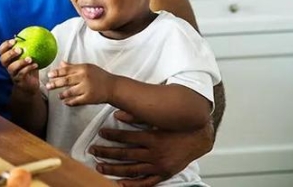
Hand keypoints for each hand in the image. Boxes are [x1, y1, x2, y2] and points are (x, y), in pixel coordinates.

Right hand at [0, 39, 38, 94]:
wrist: (30, 85)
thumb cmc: (29, 68)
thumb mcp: (29, 56)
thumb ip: (29, 47)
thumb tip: (37, 33)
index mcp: (8, 58)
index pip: (1, 50)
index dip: (5, 45)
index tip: (14, 40)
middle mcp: (8, 66)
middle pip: (3, 59)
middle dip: (10, 53)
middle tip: (19, 49)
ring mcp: (12, 74)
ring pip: (12, 68)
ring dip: (20, 62)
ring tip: (30, 58)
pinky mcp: (19, 80)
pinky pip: (22, 74)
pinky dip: (28, 68)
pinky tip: (36, 65)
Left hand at [45, 62, 114, 105]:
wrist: (113, 87)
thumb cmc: (100, 76)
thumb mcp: (88, 68)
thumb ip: (73, 66)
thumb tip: (61, 63)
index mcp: (84, 68)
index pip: (67, 70)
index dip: (56, 72)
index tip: (49, 75)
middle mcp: (84, 77)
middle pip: (66, 80)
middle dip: (55, 83)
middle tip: (48, 86)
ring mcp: (87, 88)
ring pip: (70, 92)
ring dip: (62, 94)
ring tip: (59, 96)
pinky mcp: (89, 98)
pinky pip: (76, 101)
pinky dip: (70, 102)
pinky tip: (65, 102)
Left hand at [89, 110, 213, 186]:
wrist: (198, 138)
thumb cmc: (177, 127)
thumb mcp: (159, 119)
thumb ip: (138, 115)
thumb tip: (118, 113)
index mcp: (153, 138)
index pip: (127, 137)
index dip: (112, 135)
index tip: (101, 133)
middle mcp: (155, 153)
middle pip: (125, 154)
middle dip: (106, 152)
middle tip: (93, 150)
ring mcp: (159, 166)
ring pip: (132, 170)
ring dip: (113, 169)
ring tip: (99, 166)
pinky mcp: (164, 174)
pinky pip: (146, 182)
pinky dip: (132, 184)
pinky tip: (119, 183)